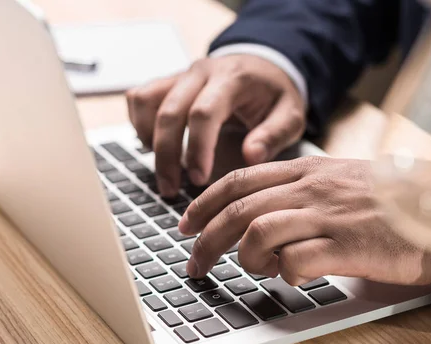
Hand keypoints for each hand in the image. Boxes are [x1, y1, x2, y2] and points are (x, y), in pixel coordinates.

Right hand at [126, 55, 305, 196]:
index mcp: (233, 78)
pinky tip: (156, 148)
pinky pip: (140, 98)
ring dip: (149, 140)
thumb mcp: (291, 114)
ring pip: (146, 102)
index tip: (198, 179)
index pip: (203, 113)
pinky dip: (140, 125)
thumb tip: (250, 157)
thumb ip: (274, 135)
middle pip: (168, 112)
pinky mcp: (168, 82)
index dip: (196, 149)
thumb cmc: (275, 94)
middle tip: (171, 190)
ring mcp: (181, 75)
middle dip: (166, 156)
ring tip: (164, 170)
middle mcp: (202, 72)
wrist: (264, 65)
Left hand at [178, 157, 430, 285]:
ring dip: (246, 258)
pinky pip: (297, 262)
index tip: (185, 224)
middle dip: (206, 239)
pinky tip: (296, 275)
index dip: (203, 203)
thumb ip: (299, 189)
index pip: (238, 181)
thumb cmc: (389, 196)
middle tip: (193, 262)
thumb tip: (260, 214)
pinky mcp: (347, 246)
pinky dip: (285, 274)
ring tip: (255, 269)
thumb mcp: (338, 178)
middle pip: (238, 210)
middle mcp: (311, 189)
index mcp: (306, 169)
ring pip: (259, 234)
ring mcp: (328, 216)